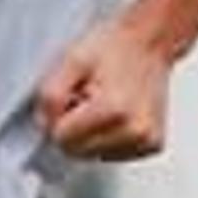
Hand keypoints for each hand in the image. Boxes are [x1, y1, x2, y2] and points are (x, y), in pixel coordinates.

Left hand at [35, 20, 172, 161]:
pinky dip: (107, 137)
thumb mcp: (71, 60)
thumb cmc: (113, 48)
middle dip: (74, 127)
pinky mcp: (152, 146)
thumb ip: (50, 96)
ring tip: (103, 104)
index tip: (74, 95)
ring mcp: (146, 141)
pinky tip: (116, 114)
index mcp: (114, 110)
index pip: (62, 139)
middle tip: (87, 98)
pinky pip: (111, 154)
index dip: (59, 117)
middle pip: (77, 152)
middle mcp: (135, 131)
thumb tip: (45, 125)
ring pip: (93, 156)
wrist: (149, 42)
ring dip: (90, 134)